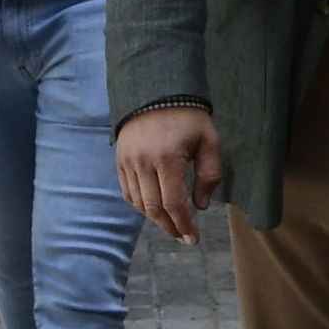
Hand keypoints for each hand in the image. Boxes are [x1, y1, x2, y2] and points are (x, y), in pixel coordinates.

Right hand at [116, 106, 220, 244]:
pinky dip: (140, 205)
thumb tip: (201, 206)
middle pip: (154, 208)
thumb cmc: (189, 116)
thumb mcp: (209, 140)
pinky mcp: (119, 161)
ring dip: (155, 218)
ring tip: (173, 225)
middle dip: (170, 227)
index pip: (173, 202)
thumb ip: (208, 173)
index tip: (193, 238)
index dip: (183, 224)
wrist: (157, 90)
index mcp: (167, 157)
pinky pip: (127, 192)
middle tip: (184, 237)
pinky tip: (155, 208)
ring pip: (138, 203)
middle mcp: (143, 162)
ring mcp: (127, 162)